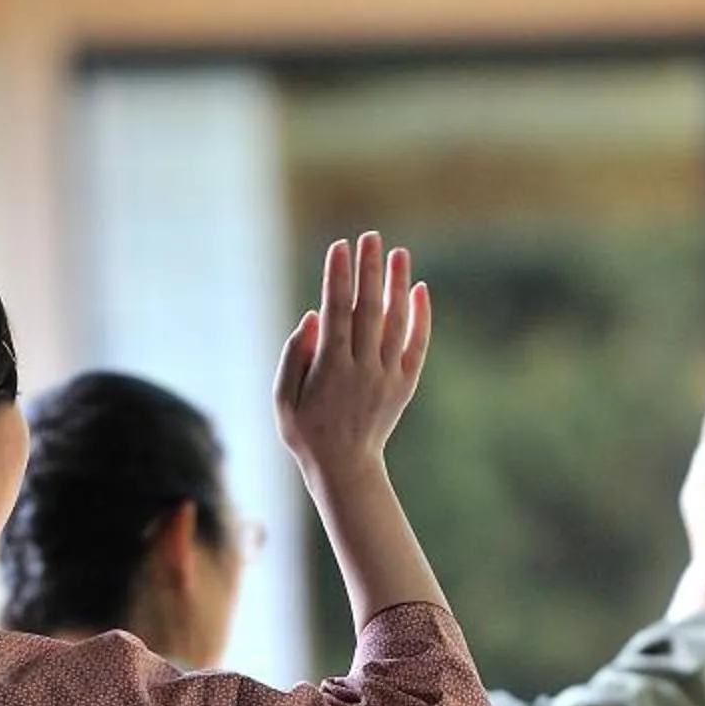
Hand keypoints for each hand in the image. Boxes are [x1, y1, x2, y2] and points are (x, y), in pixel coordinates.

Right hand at [276, 233, 429, 488]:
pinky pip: (416, 345)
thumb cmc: (306, 432)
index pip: (336, 311)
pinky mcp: (404, 384)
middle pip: (368, 309)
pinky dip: (420, 318)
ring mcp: (387, 376)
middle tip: (370, 237)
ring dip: (397, 285)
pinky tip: (420, 290)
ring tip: (399, 252)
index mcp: (331, 368)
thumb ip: (294, 356)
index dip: (337, 277)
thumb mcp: (284, 399)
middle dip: (369, 270)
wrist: (345, 468)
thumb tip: (312, 317)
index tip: (339, 247)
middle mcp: (363, 368)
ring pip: (395, 322)